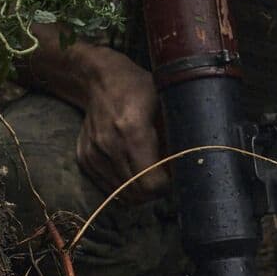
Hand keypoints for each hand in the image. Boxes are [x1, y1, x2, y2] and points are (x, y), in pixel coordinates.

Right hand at [74, 59, 167, 202]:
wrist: (99, 80)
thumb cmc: (139, 89)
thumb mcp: (166, 103)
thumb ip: (178, 133)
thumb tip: (191, 163)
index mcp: (132, 130)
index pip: (151, 183)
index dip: (167, 186)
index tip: (174, 176)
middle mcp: (109, 145)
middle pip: (137, 193)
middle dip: (154, 192)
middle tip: (164, 178)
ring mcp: (93, 153)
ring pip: (121, 195)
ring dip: (138, 191)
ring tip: (148, 173)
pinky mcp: (84, 158)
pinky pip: (107, 188)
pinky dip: (122, 186)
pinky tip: (131, 169)